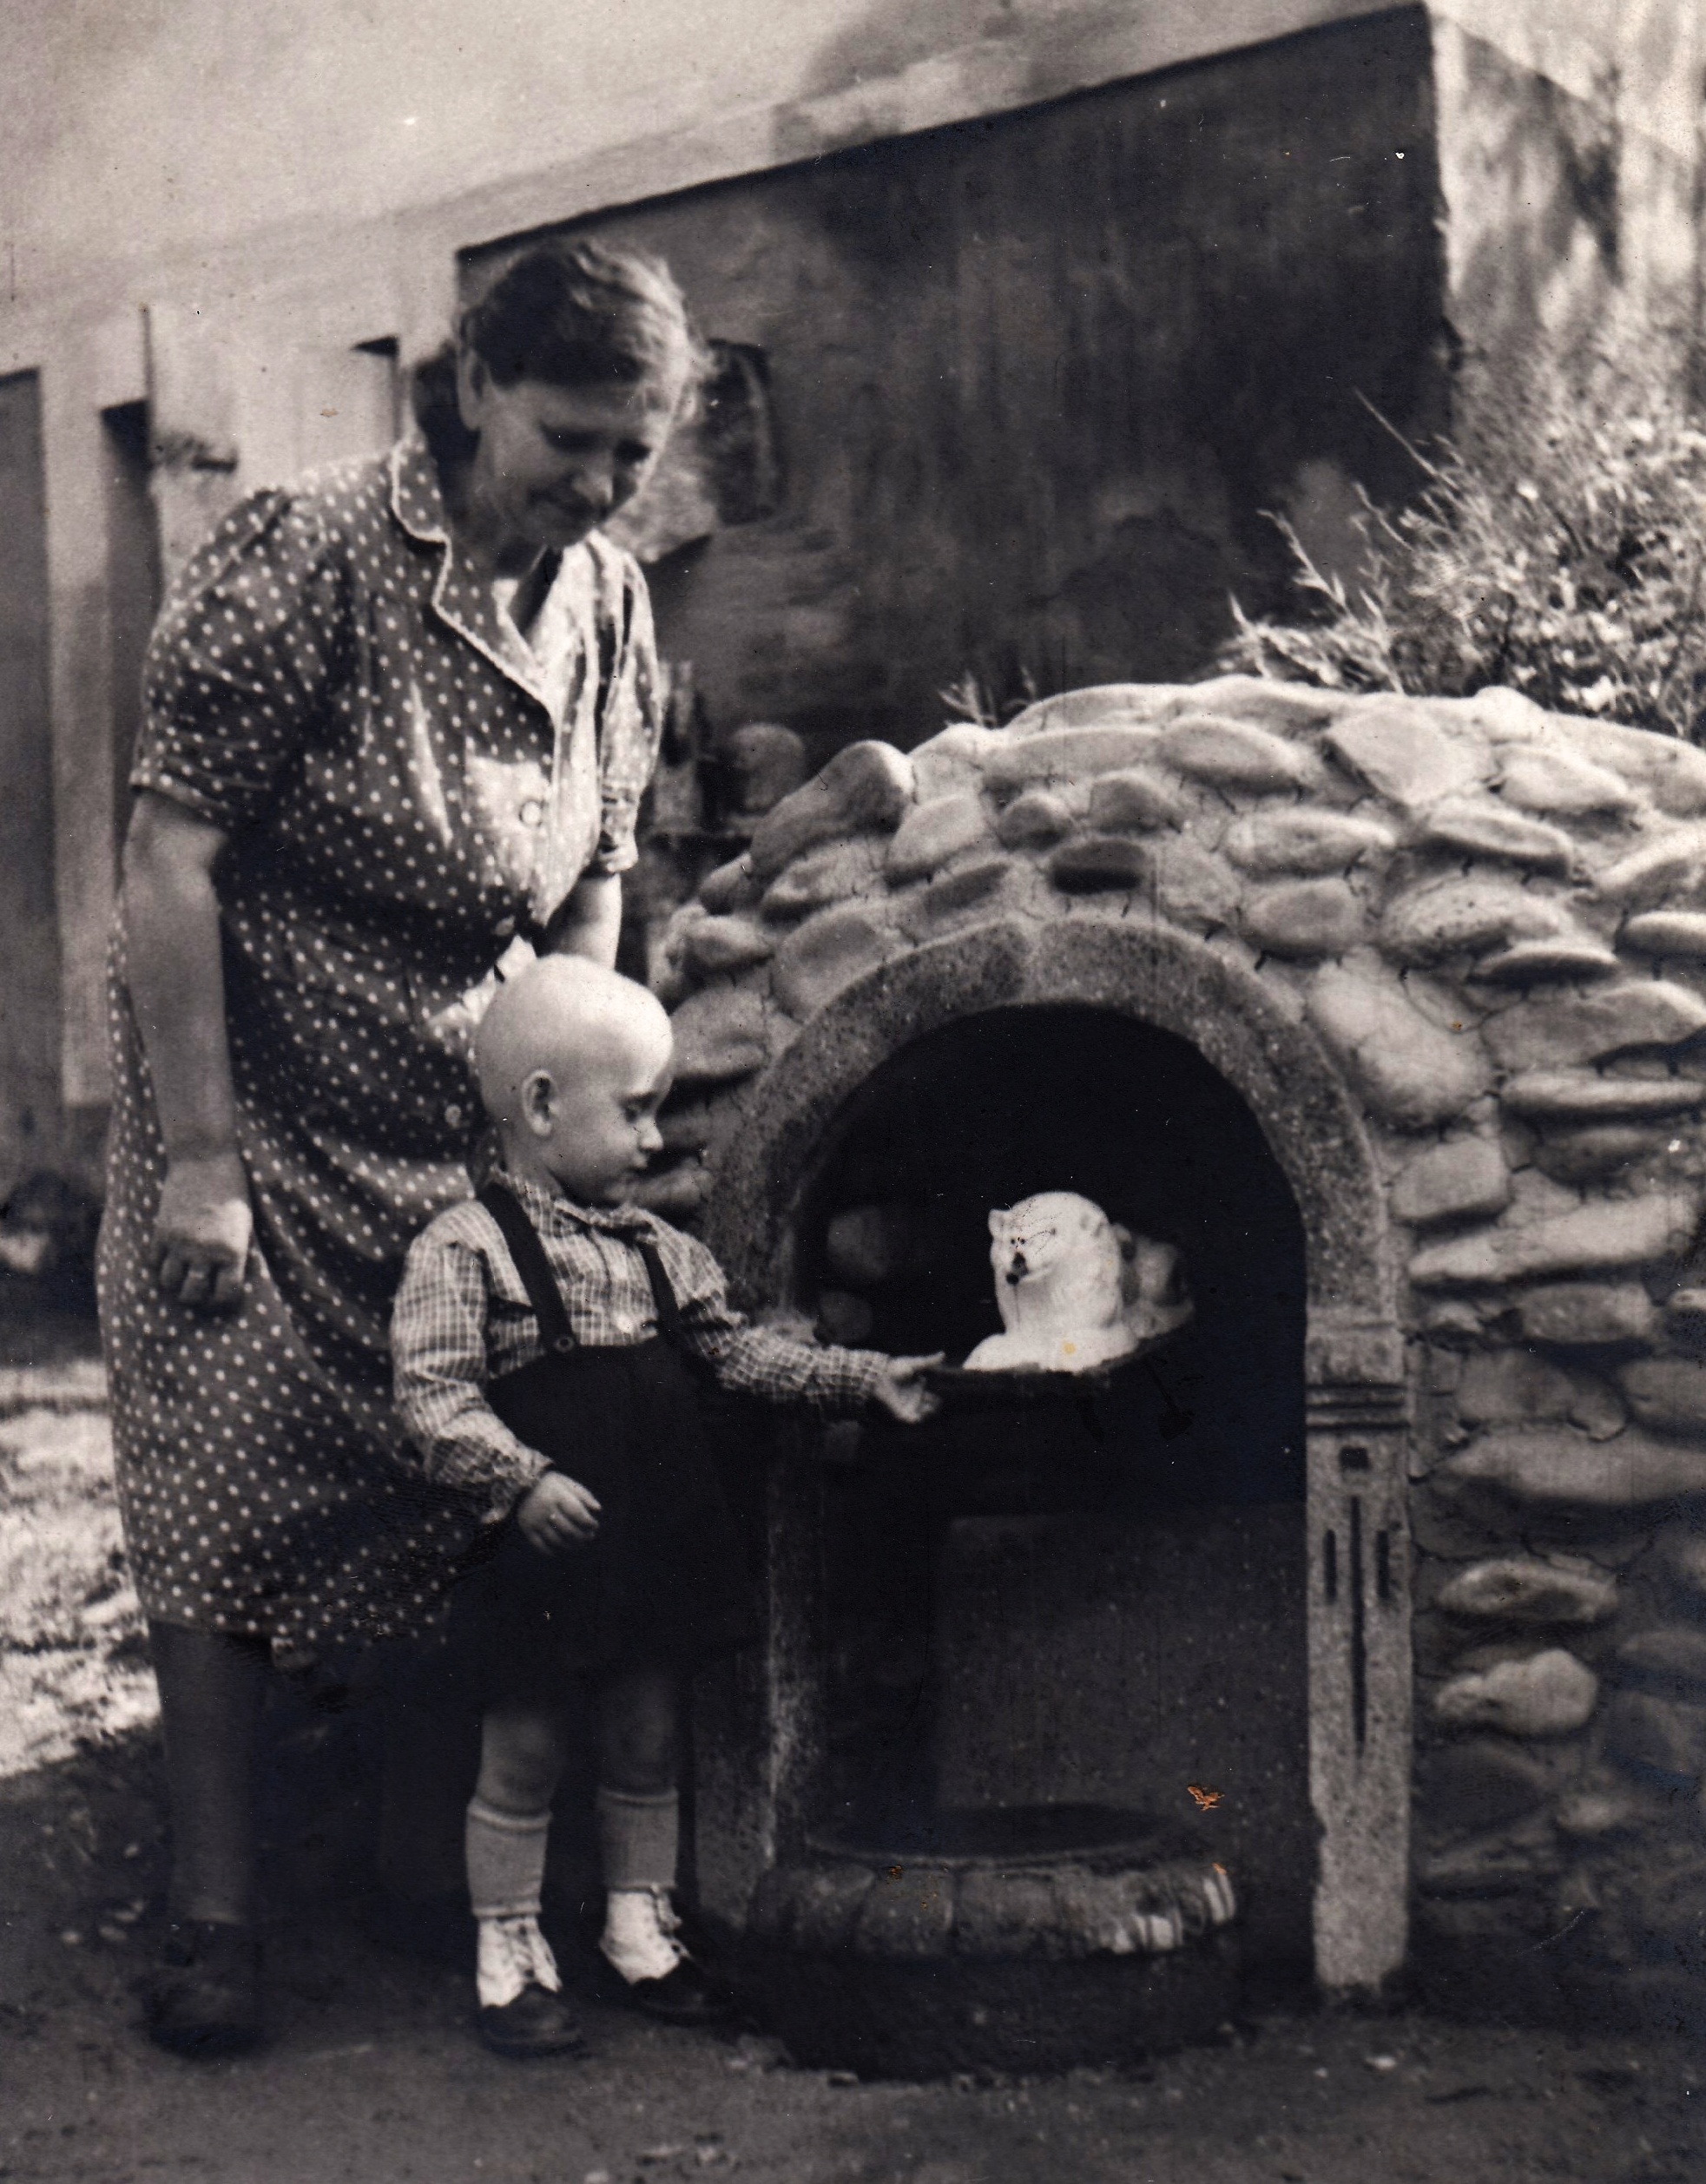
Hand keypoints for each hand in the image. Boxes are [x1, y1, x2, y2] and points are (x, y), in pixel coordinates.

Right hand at [154, 1151, 252, 1313]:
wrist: (205, 1160)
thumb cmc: (232, 1191)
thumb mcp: (242, 1224)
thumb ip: (233, 1252)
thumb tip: (224, 1278)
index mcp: (232, 1252)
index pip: (225, 1294)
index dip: (221, 1300)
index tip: (218, 1295)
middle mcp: (205, 1252)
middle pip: (192, 1294)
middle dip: (194, 1296)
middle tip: (196, 1290)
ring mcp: (181, 1243)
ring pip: (169, 1282)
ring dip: (174, 1283)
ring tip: (180, 1275)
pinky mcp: (162, 1231)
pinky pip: (154, 1261)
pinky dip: (159, 1264)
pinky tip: (167, 1257)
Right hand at [516, 1470, 601, 1554]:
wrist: (520, 1484)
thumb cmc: (550, 1484)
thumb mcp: (567, 1483)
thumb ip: (584, 1495)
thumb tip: (598, 1509)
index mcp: (557, 1495)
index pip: (577, 1513)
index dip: (589, 1522)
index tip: (595, 1525)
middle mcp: (545, 1508)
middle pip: (568, 1530)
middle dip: (582, 1536)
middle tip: (590, 1537)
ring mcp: (535, 1520)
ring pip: (556, 1540)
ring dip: (570, 1546)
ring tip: (579, 1545)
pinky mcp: (526, 1529)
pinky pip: (540, 1546)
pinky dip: (551, 1552)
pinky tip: (559, 1551)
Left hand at [871, 1354, 944, 1424]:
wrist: (880, 1377)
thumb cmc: (895, 1368)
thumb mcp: (914, 1363)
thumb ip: (929, 1361)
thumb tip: (943, 1354)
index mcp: (916, 1384)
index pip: (930, 1391)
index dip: (938, 1391)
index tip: (945, 1388)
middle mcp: (913, 1396)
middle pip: (928, 1402)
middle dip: (936, 1402)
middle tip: (940, 1398)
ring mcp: (908, 1405)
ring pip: (923, 1412)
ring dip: (930, 1410)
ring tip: (933, 1404)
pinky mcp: (903, 1413)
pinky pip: (915, 1420)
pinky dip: (921, 1417)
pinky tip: (926, 1409)